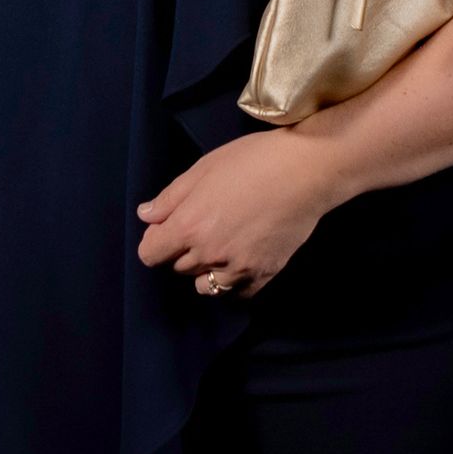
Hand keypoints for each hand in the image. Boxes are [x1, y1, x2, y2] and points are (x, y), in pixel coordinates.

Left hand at [136, 131, 333, 299]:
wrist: (306, 170)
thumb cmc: (252, 160)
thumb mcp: (203, 169)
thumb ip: (170, 198)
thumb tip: (146, 216)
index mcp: (189, 226)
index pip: (150, 254)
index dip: (155, 240)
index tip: (168, 227)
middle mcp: (210, 254)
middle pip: (177, 267)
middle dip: (182, 249)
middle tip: (203, 224)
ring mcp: (238, 269)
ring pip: (204, 286)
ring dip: (205, 270)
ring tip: (221, 245)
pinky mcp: (264, 275)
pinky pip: (236, 293)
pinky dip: (232, 282)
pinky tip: (240, 258)